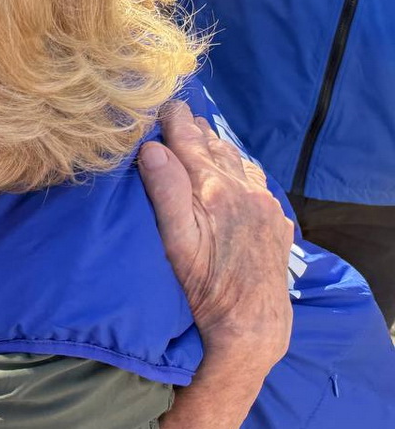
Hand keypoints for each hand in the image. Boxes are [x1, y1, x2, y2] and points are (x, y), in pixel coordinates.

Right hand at [139, 101, 293, 371]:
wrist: (253, 325)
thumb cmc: (204, 287)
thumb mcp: (176, 241)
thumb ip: (166, 190)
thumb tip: (152, 147)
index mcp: (214, 189)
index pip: (190, 139)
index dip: (174, 119)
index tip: (162, 104)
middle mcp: (244, 189)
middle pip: (215, 145)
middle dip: (194, 130)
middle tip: (176, 117)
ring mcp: (265, 204)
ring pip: (239, 160)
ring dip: (218, 147)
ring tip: (202, 138)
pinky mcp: (277, 221)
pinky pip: (257, 181)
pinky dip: (240, 168)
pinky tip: (233, 173)